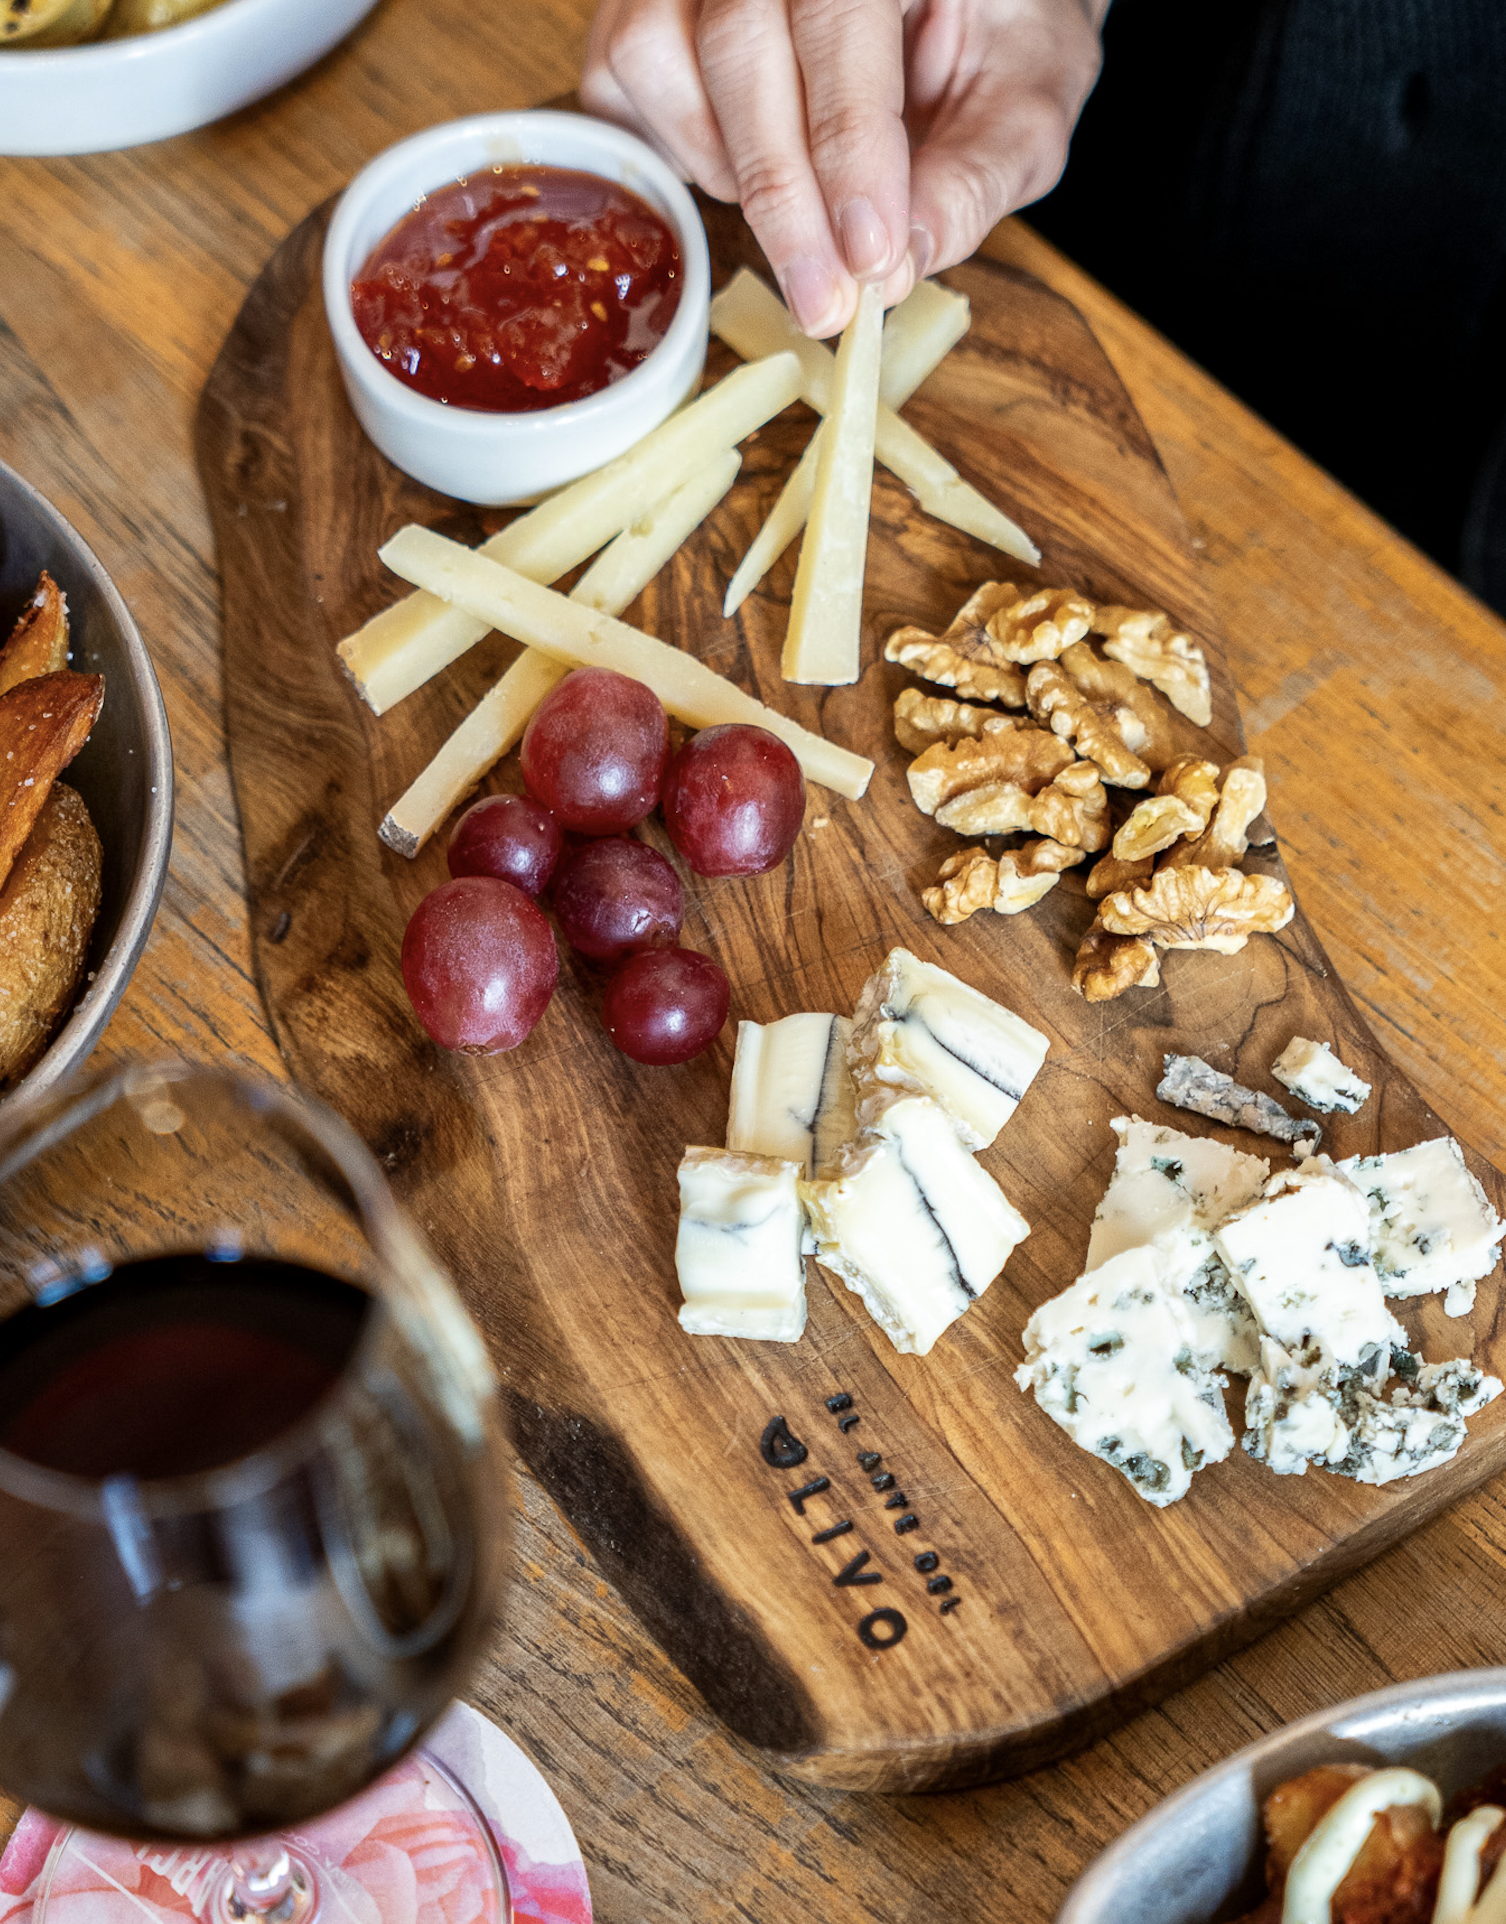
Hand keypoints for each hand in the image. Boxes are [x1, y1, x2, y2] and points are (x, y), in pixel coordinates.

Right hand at [580, 0, 1106, 336]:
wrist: (952, 0)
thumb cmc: (992, 33)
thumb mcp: (1025, 100)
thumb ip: (975, 176)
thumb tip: (906, 262)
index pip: (843, 23)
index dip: (849, 148)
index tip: (870, 258)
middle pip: (738, 46)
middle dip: (784, 196)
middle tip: (825, 304)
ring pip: (657, 56)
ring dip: (721, 167)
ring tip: (795, 214)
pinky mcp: (645, 5)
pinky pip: (618, 78)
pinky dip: (673, 148)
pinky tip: (739, 171)